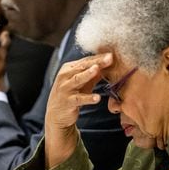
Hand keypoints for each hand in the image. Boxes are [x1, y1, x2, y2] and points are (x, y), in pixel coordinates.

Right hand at [44, 53, 112, 168]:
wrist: (56, 114)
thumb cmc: (72, 95)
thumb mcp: (83, 84)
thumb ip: (94, 75)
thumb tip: (108, 65)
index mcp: (68, 69)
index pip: (86, 61)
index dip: (99, 57)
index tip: (112, 54)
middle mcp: (65, 76)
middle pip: (82, 67)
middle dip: (96, 62)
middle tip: (109, 58)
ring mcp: (65, 89)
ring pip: (77, 79)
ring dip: (87, 74)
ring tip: (97, 70)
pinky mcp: (68, 102)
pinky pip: (79, 99)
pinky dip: (88, 98)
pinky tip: (97, 98)